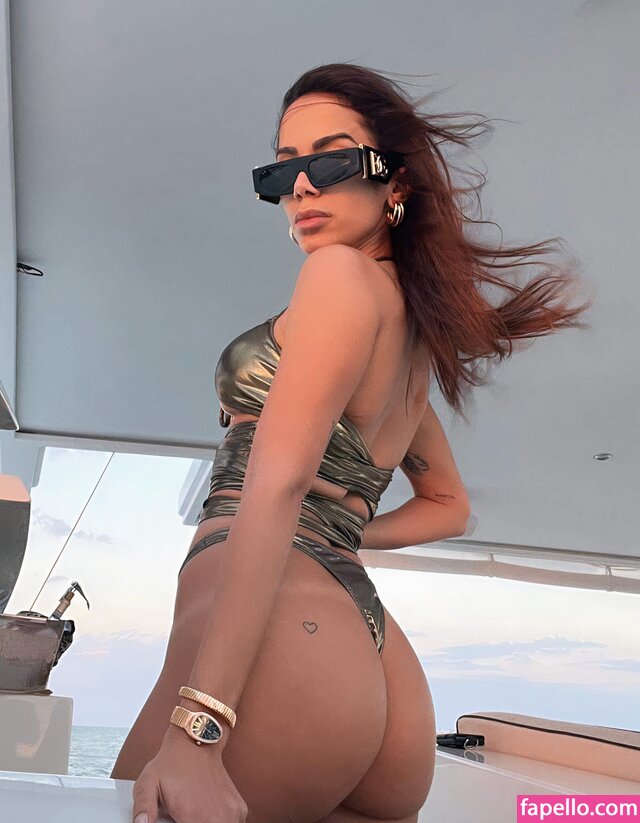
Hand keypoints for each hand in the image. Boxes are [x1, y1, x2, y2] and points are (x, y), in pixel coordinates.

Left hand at [132, 726, 247, 822]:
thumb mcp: (147, 783)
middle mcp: (218, 817)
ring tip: (194, 814)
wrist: (197, 740)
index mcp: (194, 817)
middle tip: (183, 817)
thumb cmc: (172, 762)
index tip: (177, 820)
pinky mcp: (240, 809)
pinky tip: (206, 814)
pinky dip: (220, 821)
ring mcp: (232, 813)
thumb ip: (143, 807)